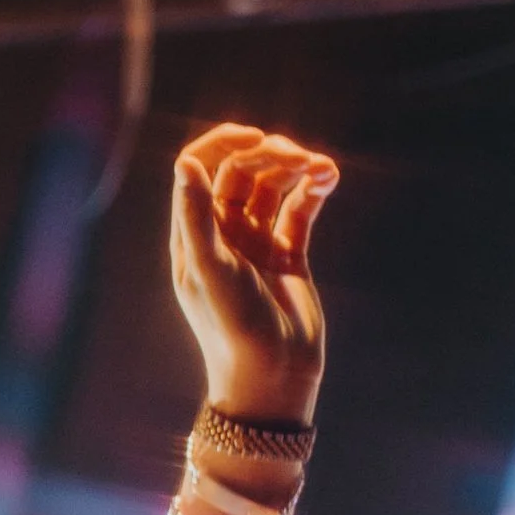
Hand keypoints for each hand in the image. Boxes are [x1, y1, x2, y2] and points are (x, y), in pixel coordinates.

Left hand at [170, 121, 336, 420]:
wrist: (272, 377)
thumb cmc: (232, 327)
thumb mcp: (210, 270)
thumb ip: (196, 216)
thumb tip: (186, 163)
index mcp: (194, 235)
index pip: (199, 169)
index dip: (223, 145)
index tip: (256, 137)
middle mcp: (222, 235)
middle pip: (241, 173)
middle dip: (270, 156)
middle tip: (298, 156)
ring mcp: (256, 245)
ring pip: (273, 188)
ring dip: (296, 169)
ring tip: (321, 168)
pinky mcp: (289, 257)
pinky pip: (300, 211)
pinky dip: (314, 190)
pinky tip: (328, 177)